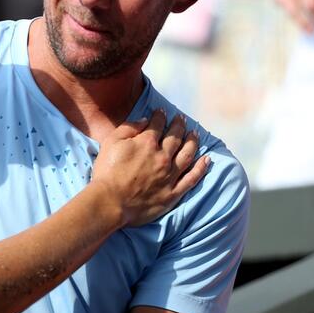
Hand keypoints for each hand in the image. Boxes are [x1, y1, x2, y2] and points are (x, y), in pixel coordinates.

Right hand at [92, 110, 207, 227]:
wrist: (110, 201)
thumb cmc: (107, 172)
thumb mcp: (111, 142)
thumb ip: (128, 128)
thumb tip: (145, 120)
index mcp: (147, 143)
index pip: (157, 124)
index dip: (160, 116)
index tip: (162, 111)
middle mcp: (162, 156)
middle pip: (176, 137)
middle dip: (179, 125)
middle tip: (181, 119)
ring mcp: (170, 175)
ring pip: (187, 154)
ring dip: (193, 142)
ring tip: (196, 135)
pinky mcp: (172, 192)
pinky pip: (192, 178)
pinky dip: (201, 168)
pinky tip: (207, 160)